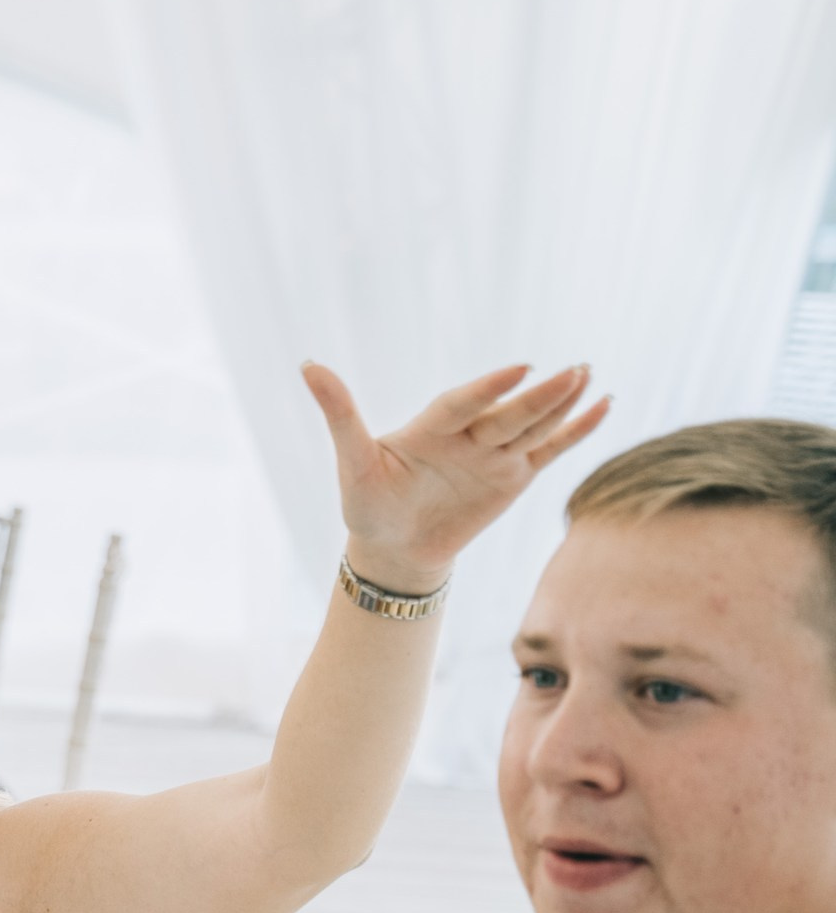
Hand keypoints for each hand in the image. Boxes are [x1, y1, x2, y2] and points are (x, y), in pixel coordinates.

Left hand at [305, 361, 608, 593]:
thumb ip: (340, 414)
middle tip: (572, 370)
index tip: (518, 369)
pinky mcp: (515, 475)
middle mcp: (467, 434)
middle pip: (506, 413)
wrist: (395, 549)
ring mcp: (494, 453)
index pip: (462, 403)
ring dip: (562, 403)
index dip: (488, 389)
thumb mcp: (352, 463)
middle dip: (538, 396)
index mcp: (430, 427)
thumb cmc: (368, 505)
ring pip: (533, 426)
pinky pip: (550, 449)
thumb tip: (308, 364)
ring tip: (588, 375)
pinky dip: (576, 431)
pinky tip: (604, 405)